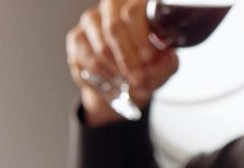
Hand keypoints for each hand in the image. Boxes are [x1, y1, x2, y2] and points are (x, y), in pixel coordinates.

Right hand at [65, 0, 179, 125]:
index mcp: (137, 6)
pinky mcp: (76, 37)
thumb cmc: (146, 66)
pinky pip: (85, 60)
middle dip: (128, 58)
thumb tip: (165, 60)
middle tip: (138, 78)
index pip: (134, 11)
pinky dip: (102, 76)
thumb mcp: (163, 66)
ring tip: (129, 83)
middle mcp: (112, 8)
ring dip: (117, 71)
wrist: (125, 84)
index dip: (140, 36)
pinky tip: (113, 82)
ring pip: (101, 48)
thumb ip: (166, 63)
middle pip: (114, 27)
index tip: (148, 58)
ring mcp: (91, 21)